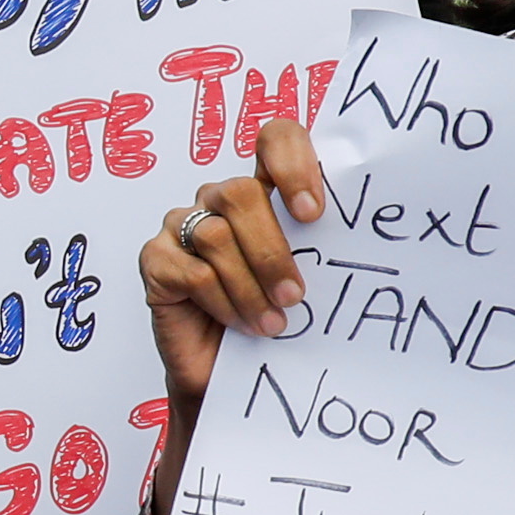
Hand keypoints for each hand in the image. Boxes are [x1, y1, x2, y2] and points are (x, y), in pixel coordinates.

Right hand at [139, 120, 329, 411]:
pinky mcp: (156, 260)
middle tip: (294, 296)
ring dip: (250, 287)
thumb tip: (358, 238)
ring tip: (272, 324)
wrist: (226, 376)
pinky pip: (192, 271)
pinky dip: (223, 302)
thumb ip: (316, 247)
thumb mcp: (304, 278)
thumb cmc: (270, 320)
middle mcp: (218, 200)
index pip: (275, 139)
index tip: (312, 215)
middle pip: (240, 192)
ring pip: (216, 235)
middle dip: (271, 250)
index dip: (293, 163)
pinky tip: (238, 325)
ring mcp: (181, 225)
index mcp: (263, 191)